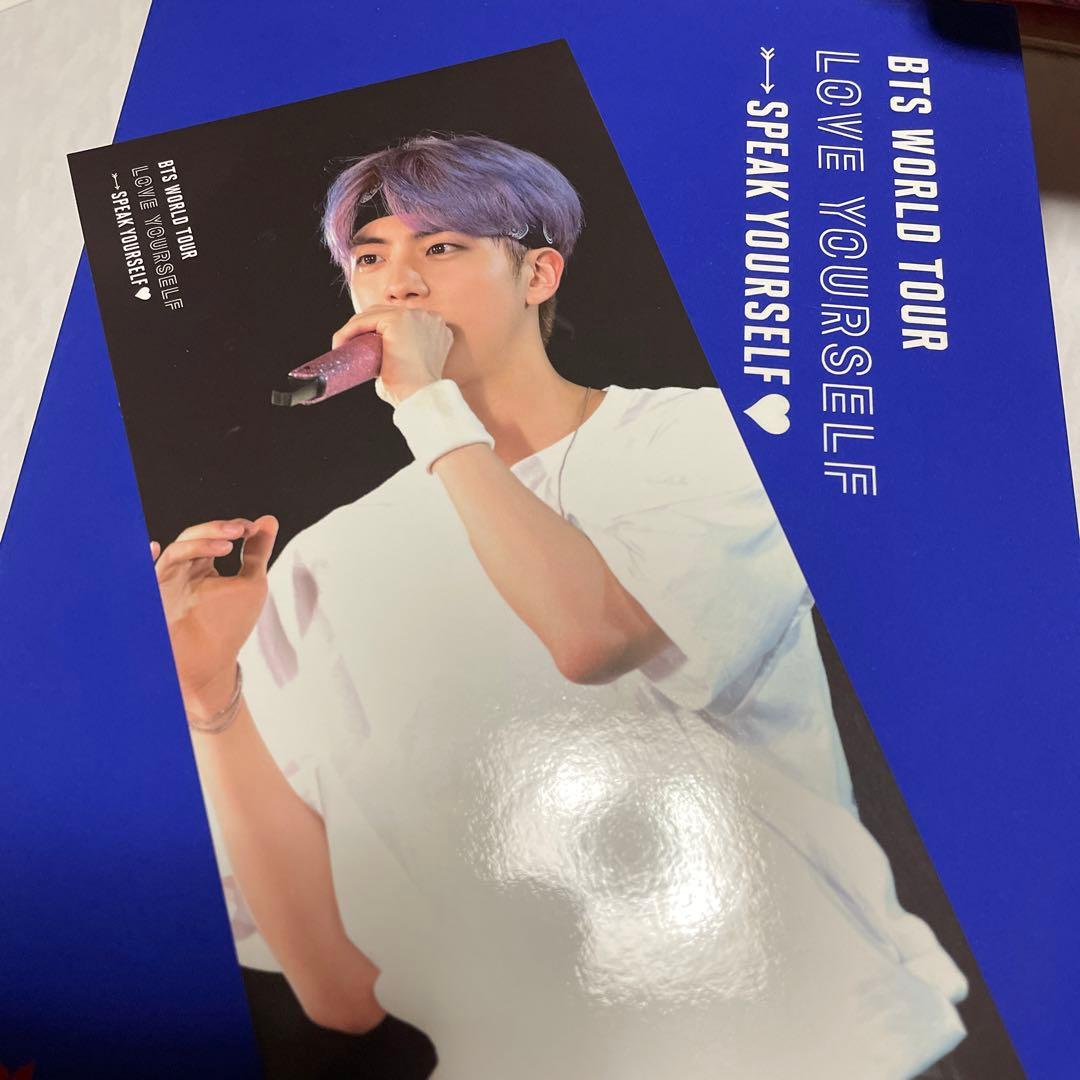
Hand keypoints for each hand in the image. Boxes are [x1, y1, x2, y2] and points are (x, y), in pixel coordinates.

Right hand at [150, 515, 277, 716]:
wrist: (208, 663)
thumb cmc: (228, 626)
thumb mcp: (251, 583)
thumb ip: (257, 551)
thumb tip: (268, 519)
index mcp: (203, 563)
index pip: (212, 536)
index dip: (229, 528)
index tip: (250, 528)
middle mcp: (182, 569)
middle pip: (192, 537)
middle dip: (216, 529)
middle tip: (241, 530)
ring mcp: (168, 582)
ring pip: (176, 552)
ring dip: (200, 543)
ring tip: (226, 546)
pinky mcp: (156, 597)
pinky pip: (148, 574)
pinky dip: (148, 559)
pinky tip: (155, 546)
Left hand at [331, 305, 453, 406]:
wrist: (421, 398)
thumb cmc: (415, 392)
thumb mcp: (410, 369)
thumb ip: (400, 357)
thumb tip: (378, 363)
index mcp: (435, 329)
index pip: (400, 323)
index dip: (377, 332)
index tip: (361, 349)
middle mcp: (429, 317)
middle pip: (386, 315)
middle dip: (363, 328)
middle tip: (348, 348)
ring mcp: (415, 315)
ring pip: (374, 315)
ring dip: (354, 330)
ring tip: (341, 348)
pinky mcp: (397, 319)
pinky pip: (365, 320)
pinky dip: (348, 331)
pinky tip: (340, 344)